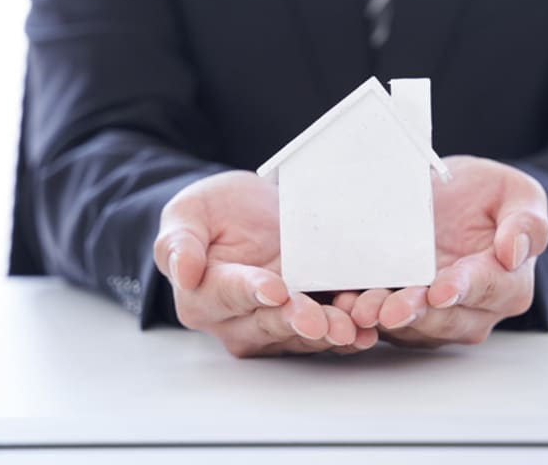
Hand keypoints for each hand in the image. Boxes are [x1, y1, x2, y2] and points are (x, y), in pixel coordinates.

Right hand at [153, 170, 375, 357]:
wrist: (247, 213)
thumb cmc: (212, 213)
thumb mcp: (189, 213)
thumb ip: (180, 242)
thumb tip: (183, 271)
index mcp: (203, 295)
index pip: (228, 296)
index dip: (251, 293)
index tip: (274, 289)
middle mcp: (236, 321)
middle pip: (268, 324)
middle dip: (297, 321)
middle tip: (320, 319)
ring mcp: (274, 324)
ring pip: (301, 335)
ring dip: (327, 332)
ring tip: (350, 327)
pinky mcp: (306, 319)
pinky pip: (326, 331)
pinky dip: (348, 331)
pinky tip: (367, 329)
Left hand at [336, 156, 547, 347]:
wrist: (458, 199)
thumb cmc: (490, 198)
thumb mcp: (518, 195)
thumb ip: (525, 222)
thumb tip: (515, 250)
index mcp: (509, 282)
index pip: (489, 289)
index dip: (464, 289)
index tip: (441, 290)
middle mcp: (476, 309)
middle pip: (446, 319)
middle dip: (415, 313)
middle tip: (388, 309)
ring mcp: (440, 317)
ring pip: (413, 326)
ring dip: (384, 319)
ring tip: (359, 308)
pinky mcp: (406, 314)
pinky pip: (386, 321)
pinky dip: (365, 315)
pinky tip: (346, 302)